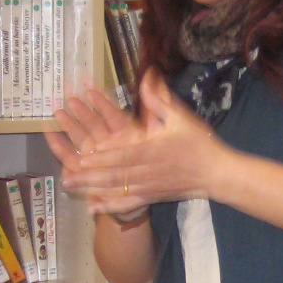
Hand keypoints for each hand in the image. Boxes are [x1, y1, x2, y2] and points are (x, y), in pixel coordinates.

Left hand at [54, 71, 229, 213]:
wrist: (215, 173)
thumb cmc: (198, 142)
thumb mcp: (180, 116)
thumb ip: (159, 98)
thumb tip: (148, 75)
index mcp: (153, 149)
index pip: (124, 154)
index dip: (103, 157)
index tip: (84, 156)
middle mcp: (147, 170)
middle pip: (115, 174)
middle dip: (89, 175)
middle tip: (66, 173)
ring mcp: (148, 186)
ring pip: (117, 189)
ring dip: (92, 188)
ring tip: (70, 185)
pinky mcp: (151, 196)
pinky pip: (127, 202)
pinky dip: (110, 205)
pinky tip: (93, 207)